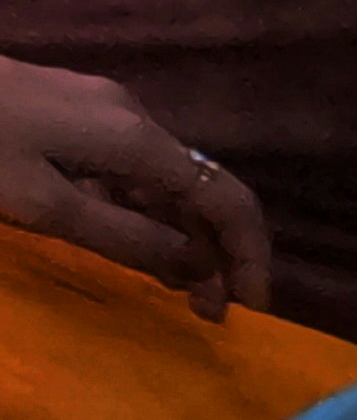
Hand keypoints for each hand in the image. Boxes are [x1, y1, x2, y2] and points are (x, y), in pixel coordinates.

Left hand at [0, 56, 268, 318]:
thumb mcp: (43, 206)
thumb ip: (125, 238)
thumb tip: (197, 268)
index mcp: (136, 139)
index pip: (226, 199)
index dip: (249, 256)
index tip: (247, 311)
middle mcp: (132, 116)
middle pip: (199, 188)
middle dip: (215, 251)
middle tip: (207, 312)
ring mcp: (98, 108)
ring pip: (161, 179)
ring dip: (177, 235)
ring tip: (171, 288)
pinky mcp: (66, 109)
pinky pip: (126, 167)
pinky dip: (139, 211)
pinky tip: (124, 241)